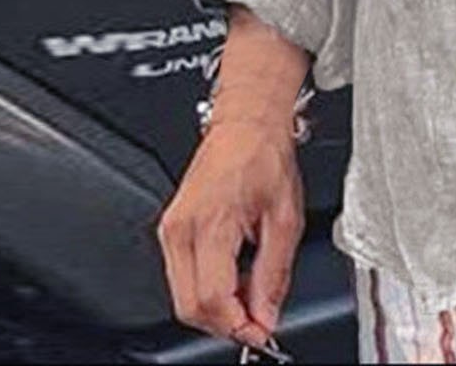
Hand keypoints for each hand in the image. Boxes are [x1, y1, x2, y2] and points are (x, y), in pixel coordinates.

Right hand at [157, 115, 305, 349]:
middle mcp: (181, 229)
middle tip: (258, 318)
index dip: (238, 325)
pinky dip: (207, 288)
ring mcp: (170, 229)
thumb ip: (274, 272)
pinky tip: (233, 276)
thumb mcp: (285, 216)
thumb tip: (267, 315)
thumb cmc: (265, 155)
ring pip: (182, 297)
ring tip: (250, 291)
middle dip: (225, 323)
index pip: (213, 299)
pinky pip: (182, 276)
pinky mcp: (170, 228)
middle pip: (190, 307)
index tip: (262, 332)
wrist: (245, 122)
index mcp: (210, 223)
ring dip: (216, 308)